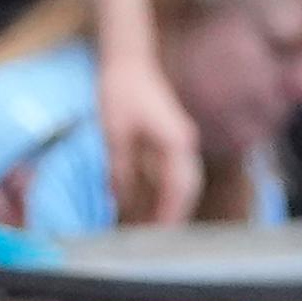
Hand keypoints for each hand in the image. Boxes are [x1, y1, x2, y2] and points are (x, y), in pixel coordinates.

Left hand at [96, 49, 202, 226]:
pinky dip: (162, 191)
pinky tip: (145, 205)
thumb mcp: (114, 131)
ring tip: (148, 229)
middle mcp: (185, 144)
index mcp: (177, 141)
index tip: (158, 233)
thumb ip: (120, 167)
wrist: (129, 61)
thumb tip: (118, 200)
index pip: (179, 187)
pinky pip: (171, 173)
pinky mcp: (173, 141)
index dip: (170, 213)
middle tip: (154, 239)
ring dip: (168, 205)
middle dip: (172, 214)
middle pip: (187, 189)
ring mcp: (182, 143)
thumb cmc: (121, 90)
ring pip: (181, 184)